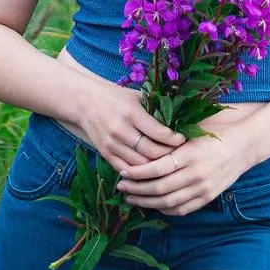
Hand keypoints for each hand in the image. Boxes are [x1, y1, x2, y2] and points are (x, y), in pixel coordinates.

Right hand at [60, 81, 184, 173]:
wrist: (86, 103)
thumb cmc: (117, 98)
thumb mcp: (137, 97)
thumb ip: (155, 108)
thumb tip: (181, 118)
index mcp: (131, 112)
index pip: (157, 132)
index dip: (173, 138)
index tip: (183, 139)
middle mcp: (121, 130)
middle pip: (150, 151)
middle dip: (168, 155)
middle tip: (179, 154)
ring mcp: (112, 144)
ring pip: (139, 164)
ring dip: (155, 167)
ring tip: (167, 164)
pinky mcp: (105, 154)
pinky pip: (126, 169)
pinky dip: (139, 173)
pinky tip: (150, 171)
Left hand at [116, 125, 253, 216]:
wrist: (244, 146)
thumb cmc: (215, 133)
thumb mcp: (193, 131)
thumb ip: (171, 141)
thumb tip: (143, 143)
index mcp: (190, 154)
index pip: (158, 168)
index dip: (138, 173)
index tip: (123, 172)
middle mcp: (196, 174)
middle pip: (160, 188)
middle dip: (137, 190)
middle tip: (121, 188)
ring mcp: (203, 188)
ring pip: (168, 202)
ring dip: (147, 202)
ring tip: (132, 198)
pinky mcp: (207, 198)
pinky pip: (182, 209)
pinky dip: (164, 209)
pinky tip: (153, 204)